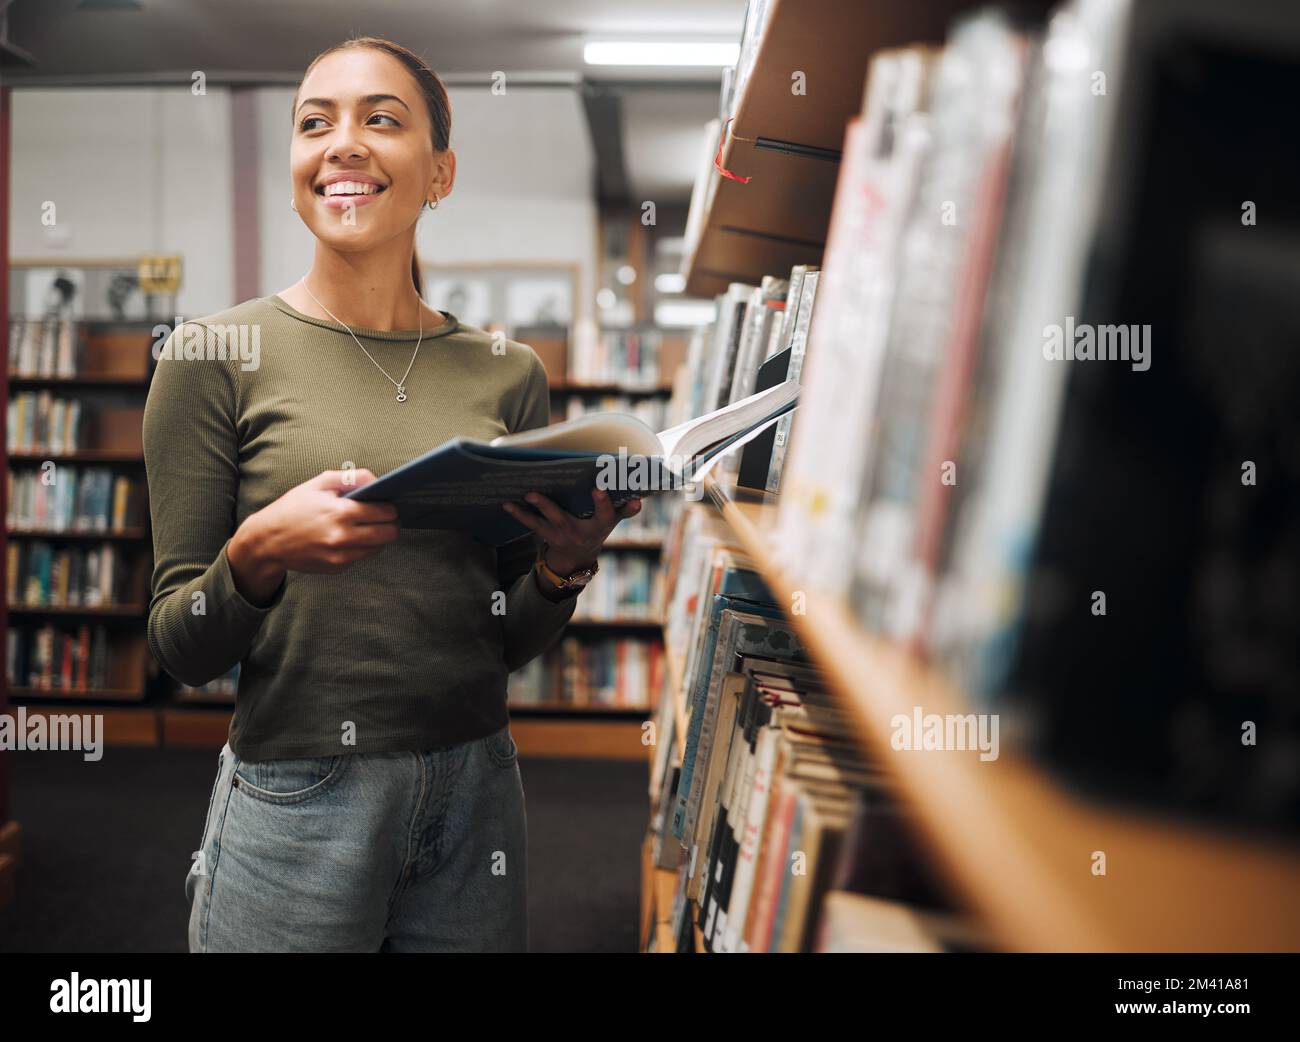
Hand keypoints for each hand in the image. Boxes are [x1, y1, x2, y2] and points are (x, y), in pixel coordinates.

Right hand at [229, 469, 399, 602]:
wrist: (268, 540)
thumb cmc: (293, 508)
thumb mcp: (318, 483)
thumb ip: (352, 477)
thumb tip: (378, 480)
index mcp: (341, 512)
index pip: (386, 512)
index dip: (389, 506)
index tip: (386, 503)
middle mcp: (343, 537)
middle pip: (389, 533)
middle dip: (391, 523)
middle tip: (384, 517)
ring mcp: (341, 556)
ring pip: (379, 547)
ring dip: (378, 537)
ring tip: (366, 526)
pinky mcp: (337, 567)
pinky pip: (362, 557)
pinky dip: (361, 547)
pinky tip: (348, 538)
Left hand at [501, 488, 640, 574]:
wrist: (578, 557)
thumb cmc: (597, 529)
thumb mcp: (613, 521)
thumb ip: (626, 510)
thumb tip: (640, 498)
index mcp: (600, 526)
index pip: (605, 514)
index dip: (603, 502)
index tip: (599, 487)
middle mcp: (579, 532)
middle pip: (563, 519)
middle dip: (549, 506)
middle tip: (536, 493)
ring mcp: (560, 535)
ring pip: (541, 523)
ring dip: (528, 512)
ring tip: (521, 495)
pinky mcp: (546, 535)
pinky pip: (531, 524)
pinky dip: (518, 514)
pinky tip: (506, 502)